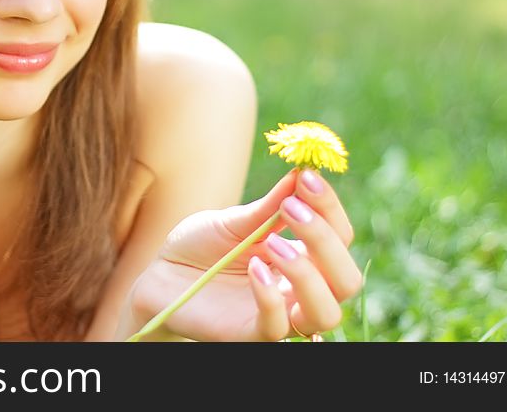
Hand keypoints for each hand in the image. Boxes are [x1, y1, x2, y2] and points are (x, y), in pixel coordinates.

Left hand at [126, 169, 362, 340]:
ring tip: (273, 244)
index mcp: (302, 256)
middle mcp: (299, 289)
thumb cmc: (200, 246)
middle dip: (326, 241)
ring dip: (307, 274)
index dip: (330, 207)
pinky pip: (277, 327)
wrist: (160, 274)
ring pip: (326, 313)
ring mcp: (279, 315)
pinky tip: (253, 268)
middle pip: (347, 280)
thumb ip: (270, 206)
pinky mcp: (251, 334)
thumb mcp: (234, 220)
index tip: (308, 177)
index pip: (341, 238)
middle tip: (292, 209)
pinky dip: (270, 296)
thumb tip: (304, 172)